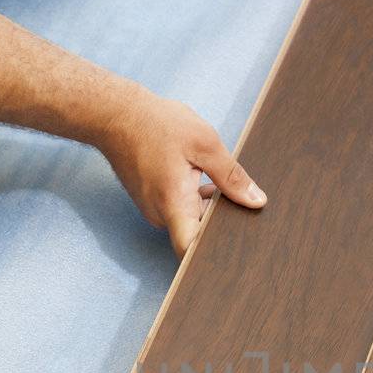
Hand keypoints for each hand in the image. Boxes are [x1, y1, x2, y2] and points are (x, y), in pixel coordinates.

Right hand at [100, 93, 265, 255]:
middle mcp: (160, 215)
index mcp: (174, 204)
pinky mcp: (152, 201)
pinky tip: (201, 176)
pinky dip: (193, 197)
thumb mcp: (204, 144)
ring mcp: (153, 209)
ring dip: (207, 205)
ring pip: (189, 219)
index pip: (190, 250)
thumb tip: (256, 200)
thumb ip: (232, 176)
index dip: (211, 257)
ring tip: (218, 181)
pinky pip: (178, 208)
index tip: (232, 253)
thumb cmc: (156, 124)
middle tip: (241, 204)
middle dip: (218, 222)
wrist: (116, 115)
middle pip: (195, 234)